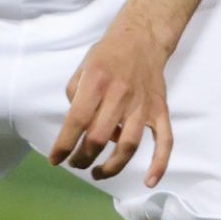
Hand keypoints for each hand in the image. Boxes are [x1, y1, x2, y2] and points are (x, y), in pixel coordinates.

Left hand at [49, 15, 174, 184]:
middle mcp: (120, 95)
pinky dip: (159, 164)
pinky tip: (149, 181)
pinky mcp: (160, 110)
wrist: (143, 38)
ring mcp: (143, 105)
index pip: (77, 120)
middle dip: (83, 158)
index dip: (64, 144)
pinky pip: (164, 141)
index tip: (55, 159)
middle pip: (100, 138)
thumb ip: (75, 97)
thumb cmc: (108, 54)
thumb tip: (77, 127)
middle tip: (76, 163)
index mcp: (97, 82)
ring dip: (111, 166)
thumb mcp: (82, 68)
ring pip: (129, 145)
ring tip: (98, 173)